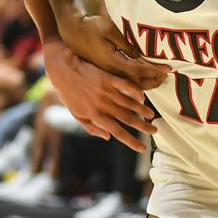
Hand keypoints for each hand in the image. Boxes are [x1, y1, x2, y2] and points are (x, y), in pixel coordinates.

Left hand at [42, 39, 156, 152]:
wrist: (62, 69)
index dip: (131, 142)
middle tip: (155, 131)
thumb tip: (108, 137)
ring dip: (142, 110)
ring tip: (151, 116)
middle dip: (143, 127)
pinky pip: (126, 86)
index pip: (117, 132)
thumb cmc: (68, 93)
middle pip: (128, 118)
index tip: (143, 148)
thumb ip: (91, 127)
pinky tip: (142, 96)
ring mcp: (105, 90)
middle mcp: (102, 105)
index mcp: (95, 116)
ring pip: (129, 103)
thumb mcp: (75, 113)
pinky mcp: (107, 77)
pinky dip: (136, 92)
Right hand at [58, 12, 168, 89]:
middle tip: (166, 75)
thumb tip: (138, 56)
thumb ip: (125, 44)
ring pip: (129, 85)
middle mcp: (109, 71)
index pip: (139, 70)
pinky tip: (142, 80)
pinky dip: (135, 83)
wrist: (70, 29)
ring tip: (157, 79)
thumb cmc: (90, 26)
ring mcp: (105, 73)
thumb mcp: (109, 30)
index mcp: (111, 61)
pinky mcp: (103, 72)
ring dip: (146, 83)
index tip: (168, 68)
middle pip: (136, 83)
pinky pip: (122, 82)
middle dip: (153, 80)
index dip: (155, 70)